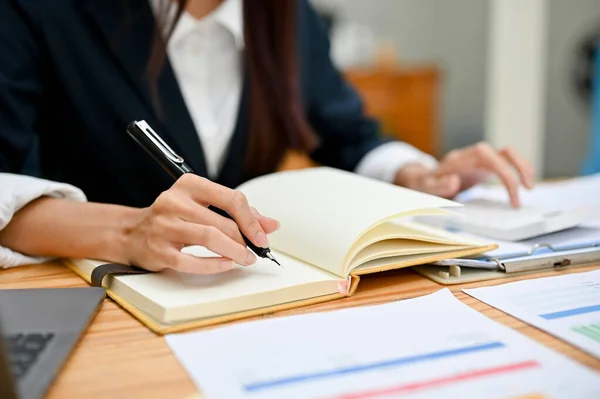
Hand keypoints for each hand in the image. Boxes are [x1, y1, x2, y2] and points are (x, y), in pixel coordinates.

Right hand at [121, 174, 278, 273]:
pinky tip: (226, 265)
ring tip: (245, 259)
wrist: (132, 233)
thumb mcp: (204, 207)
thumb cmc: (174, 219)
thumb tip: (270, 225)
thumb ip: (237, 214)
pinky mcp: (158, 250)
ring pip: (209, 238)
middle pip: (222, 222)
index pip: (231, 198)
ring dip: (234, 252)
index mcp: (189, 185)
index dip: (252, 220)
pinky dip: (214, 265)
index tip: (263, 236)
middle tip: (256, 251)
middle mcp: (174, 201)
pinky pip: (191, 261)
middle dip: (245, 240)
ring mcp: (163, 226)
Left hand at [394, 142, 534, 206]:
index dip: (504, 173)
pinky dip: (516, 173)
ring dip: (523, 168)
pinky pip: (506, 164)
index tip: (512, 195)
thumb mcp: (425, 187)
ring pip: (508, 155)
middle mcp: (473, 156)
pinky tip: (520, 188)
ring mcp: (480, 160)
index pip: (489, 158)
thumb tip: (453, 181)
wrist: (422, 179)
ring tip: (529, 188)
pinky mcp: (484, 166)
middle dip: (521, 167)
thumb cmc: (424, 183)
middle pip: (505, 151)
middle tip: (529, 188)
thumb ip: (437, 185)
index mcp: (461, 160)